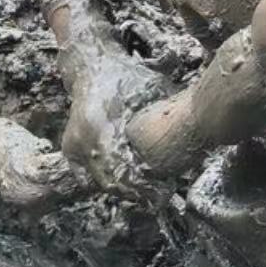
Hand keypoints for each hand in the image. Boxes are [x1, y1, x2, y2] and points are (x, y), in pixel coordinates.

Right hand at [61, 51, 166, 195]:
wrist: (93, 68)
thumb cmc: (127, 79)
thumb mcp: (152, 92)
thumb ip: (164, 117)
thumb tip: (196, 134)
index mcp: (101, 126)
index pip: (122, 170)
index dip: (143, 187)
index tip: (163, 193)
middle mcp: (83, 140)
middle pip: (111, 181)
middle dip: (136, 193)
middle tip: (159, 198)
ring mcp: (73, 146)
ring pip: (100, 181)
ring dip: (123, 189)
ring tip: (147, 193)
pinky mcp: (69, 150)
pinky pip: (88, 176)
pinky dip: (108, 180)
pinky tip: (128, 184)